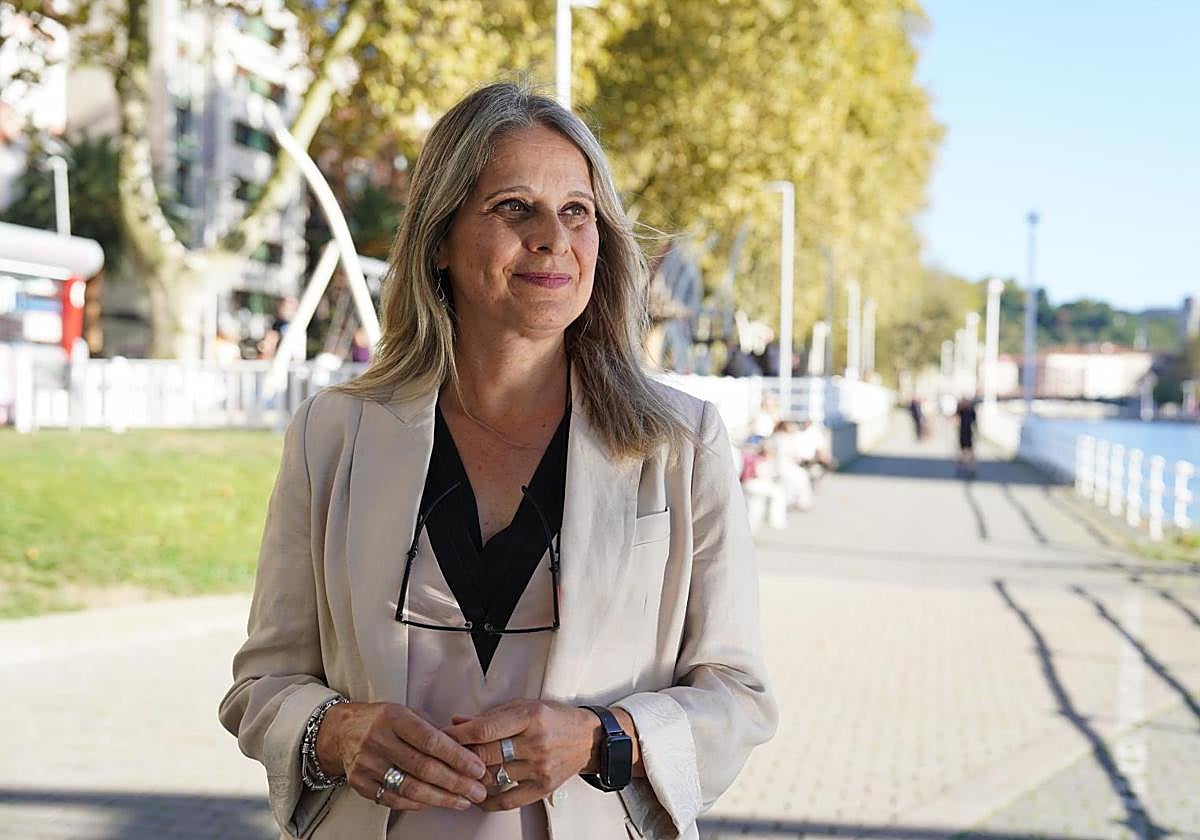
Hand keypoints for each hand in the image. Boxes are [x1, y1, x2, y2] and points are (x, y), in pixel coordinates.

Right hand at [316, 702, 487, 811]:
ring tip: (462, 801)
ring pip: (410, 788)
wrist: (342, 732)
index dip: (457, 757)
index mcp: (394, 718)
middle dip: (455, 783)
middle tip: (477, 791)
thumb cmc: (382, 721)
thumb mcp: (408, 713)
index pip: (430, 740)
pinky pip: (394, 799)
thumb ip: (435, 731)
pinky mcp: (360, 784)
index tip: (477, 768)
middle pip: (423, 768)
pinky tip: (435, 802)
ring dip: (441, 798)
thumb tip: (467, 751)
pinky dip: (418, 803)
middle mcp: (378, 741)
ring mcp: (367, 764)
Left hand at [443, 699, 599, 810]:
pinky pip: (508, 800)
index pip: (485, 729)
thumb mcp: (525, 706)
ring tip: (456, 774)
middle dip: (460, 756)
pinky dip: (488, 800)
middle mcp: (536, 742)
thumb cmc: (555, 718)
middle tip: (443, 757)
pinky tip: (477, 795)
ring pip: (494, 777)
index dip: (458, 735)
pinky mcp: (543, 787)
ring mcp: (540, 767)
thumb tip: (458, 722)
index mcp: (530, 716)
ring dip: (471, 777)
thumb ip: (491, 715)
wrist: (589, 738)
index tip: (440, 736)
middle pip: (486, 755)